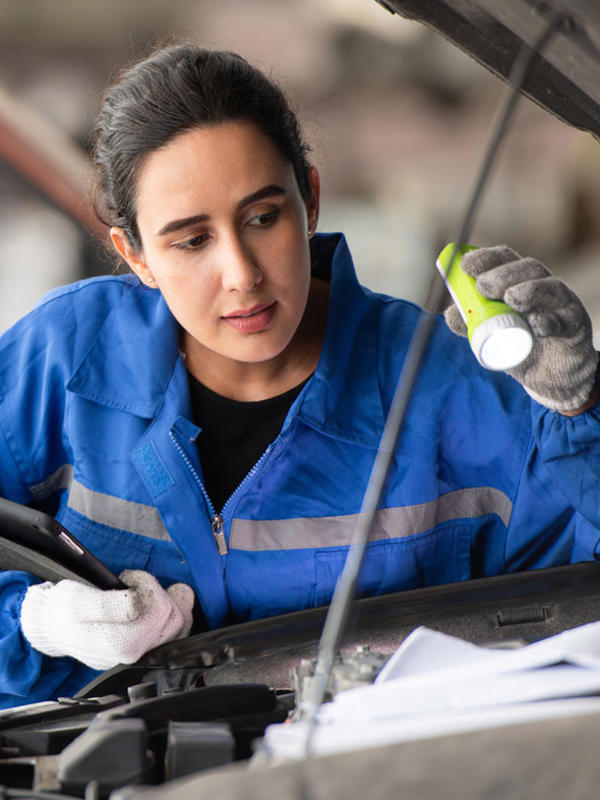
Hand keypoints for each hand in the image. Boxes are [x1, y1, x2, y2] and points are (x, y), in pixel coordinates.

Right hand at [20, 570, 193, 669]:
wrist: (54, 626)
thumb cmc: (64, 611)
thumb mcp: (78, 601)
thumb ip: (110, 604)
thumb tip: (138, 603)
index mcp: (123, 644)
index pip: (161, 610)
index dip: (147, 584)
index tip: (127, 578)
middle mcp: (137, 654)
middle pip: (176, 616)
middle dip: (160, 591)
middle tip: (135, 582)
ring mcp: (144, 653)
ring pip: (182, 623)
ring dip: (171, 600)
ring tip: (147, 591)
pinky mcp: (147, 649)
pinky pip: (178, 630)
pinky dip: (174, 611)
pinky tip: (157, 602)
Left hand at [444, 246, 597, 412]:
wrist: (550, 379)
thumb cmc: (522, 349)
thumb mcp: (492, 336)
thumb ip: (471, 324)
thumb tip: (449, 314)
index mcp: (521, 283)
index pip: (506, 260)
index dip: (486, 258)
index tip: (465, 265)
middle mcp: (544, 288)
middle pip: (528, 269)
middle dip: (504, 274)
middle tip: (483, 285)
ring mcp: (562, 306)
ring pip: (551, 289)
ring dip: (530, 290)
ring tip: (511, 298)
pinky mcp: (575, 328)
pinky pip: (566, 320)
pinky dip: (550, 320)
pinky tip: (537, 324)